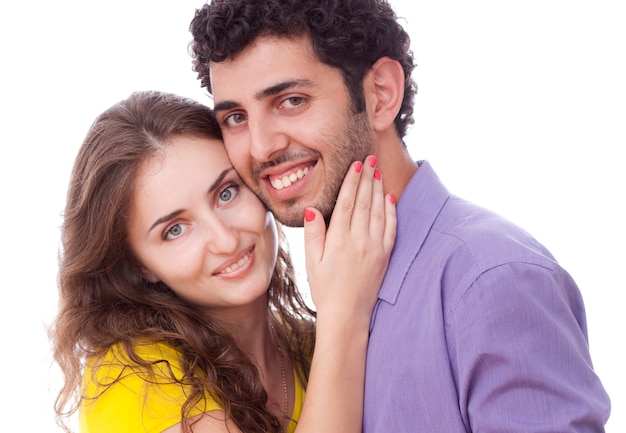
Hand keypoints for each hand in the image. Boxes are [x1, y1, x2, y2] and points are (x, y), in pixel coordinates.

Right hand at [303, 155, 395, 322]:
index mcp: (338, 241)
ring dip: (378, 189)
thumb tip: (312, 209)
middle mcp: (359, 241)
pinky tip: (390, 198)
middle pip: (364, 202)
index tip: (356, 164)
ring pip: (378, 211)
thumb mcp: (310, 262)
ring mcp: (375, 248)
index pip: (347, 203)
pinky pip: (391, 228)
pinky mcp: (385, 256)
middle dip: (367, 178)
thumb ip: (313, 234)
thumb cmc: (324, 288)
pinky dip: (391, 211)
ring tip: (378, 171)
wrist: (347, 314)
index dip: (351, 182)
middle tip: (370, 158)